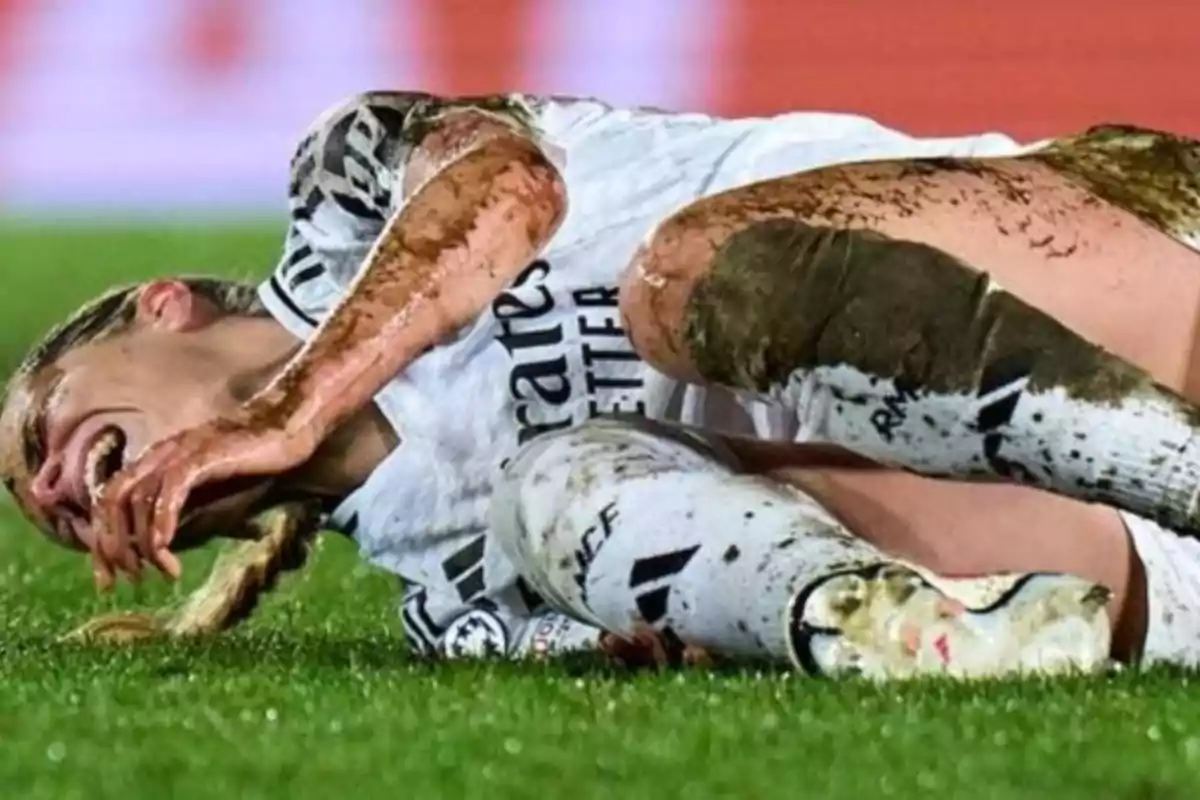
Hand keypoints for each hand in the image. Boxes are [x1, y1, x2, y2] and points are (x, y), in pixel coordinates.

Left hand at [90, 409, 317, 587]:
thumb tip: (168, 544)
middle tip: (127, 579)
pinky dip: (162, 521)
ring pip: (136, 498)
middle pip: (112, 500)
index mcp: (157, 460)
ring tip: (158, 570)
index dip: (103, 539)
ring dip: (141, 541)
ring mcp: (180, 452)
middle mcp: (161, 453)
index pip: (110, 499)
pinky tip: (167, 546)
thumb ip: (188, 508)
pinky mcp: (203, 455)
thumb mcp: (213, 489)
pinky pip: (170, 491)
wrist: (289, 426)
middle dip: (112, 545)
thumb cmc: (256, 459)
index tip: (110, 576)